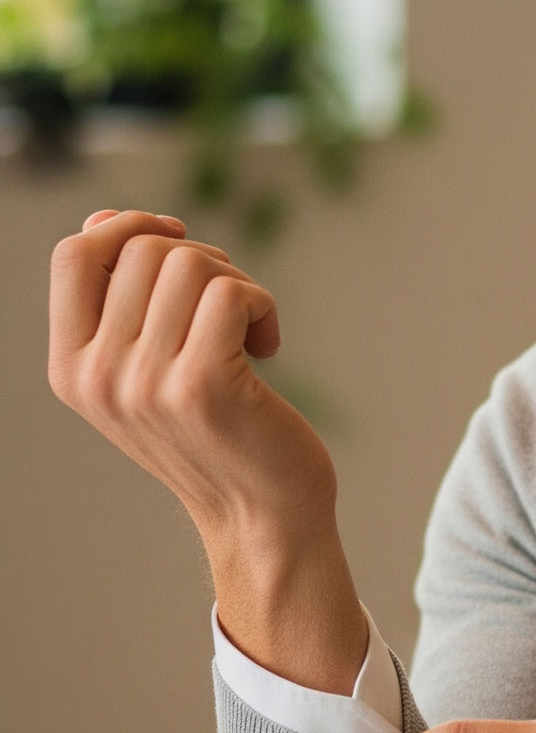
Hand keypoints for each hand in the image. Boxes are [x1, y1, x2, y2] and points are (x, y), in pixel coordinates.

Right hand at [48, 208, 364, 689]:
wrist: (260, 514)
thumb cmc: (212, 432)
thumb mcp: (142, 370)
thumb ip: (116, 301)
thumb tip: (103, 218)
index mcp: (70, 369)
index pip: (73, 253)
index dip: (128, 226)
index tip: (177, 242)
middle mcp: (98, 378)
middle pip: (142, 248)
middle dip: (200, 257)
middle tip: (228, 306)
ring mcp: (145, 384)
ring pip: (189, 263)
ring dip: (236, 282)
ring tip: (247, 329)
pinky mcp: (202, 387)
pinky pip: (233, 292)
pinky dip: (263, 305)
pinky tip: (268, 346)